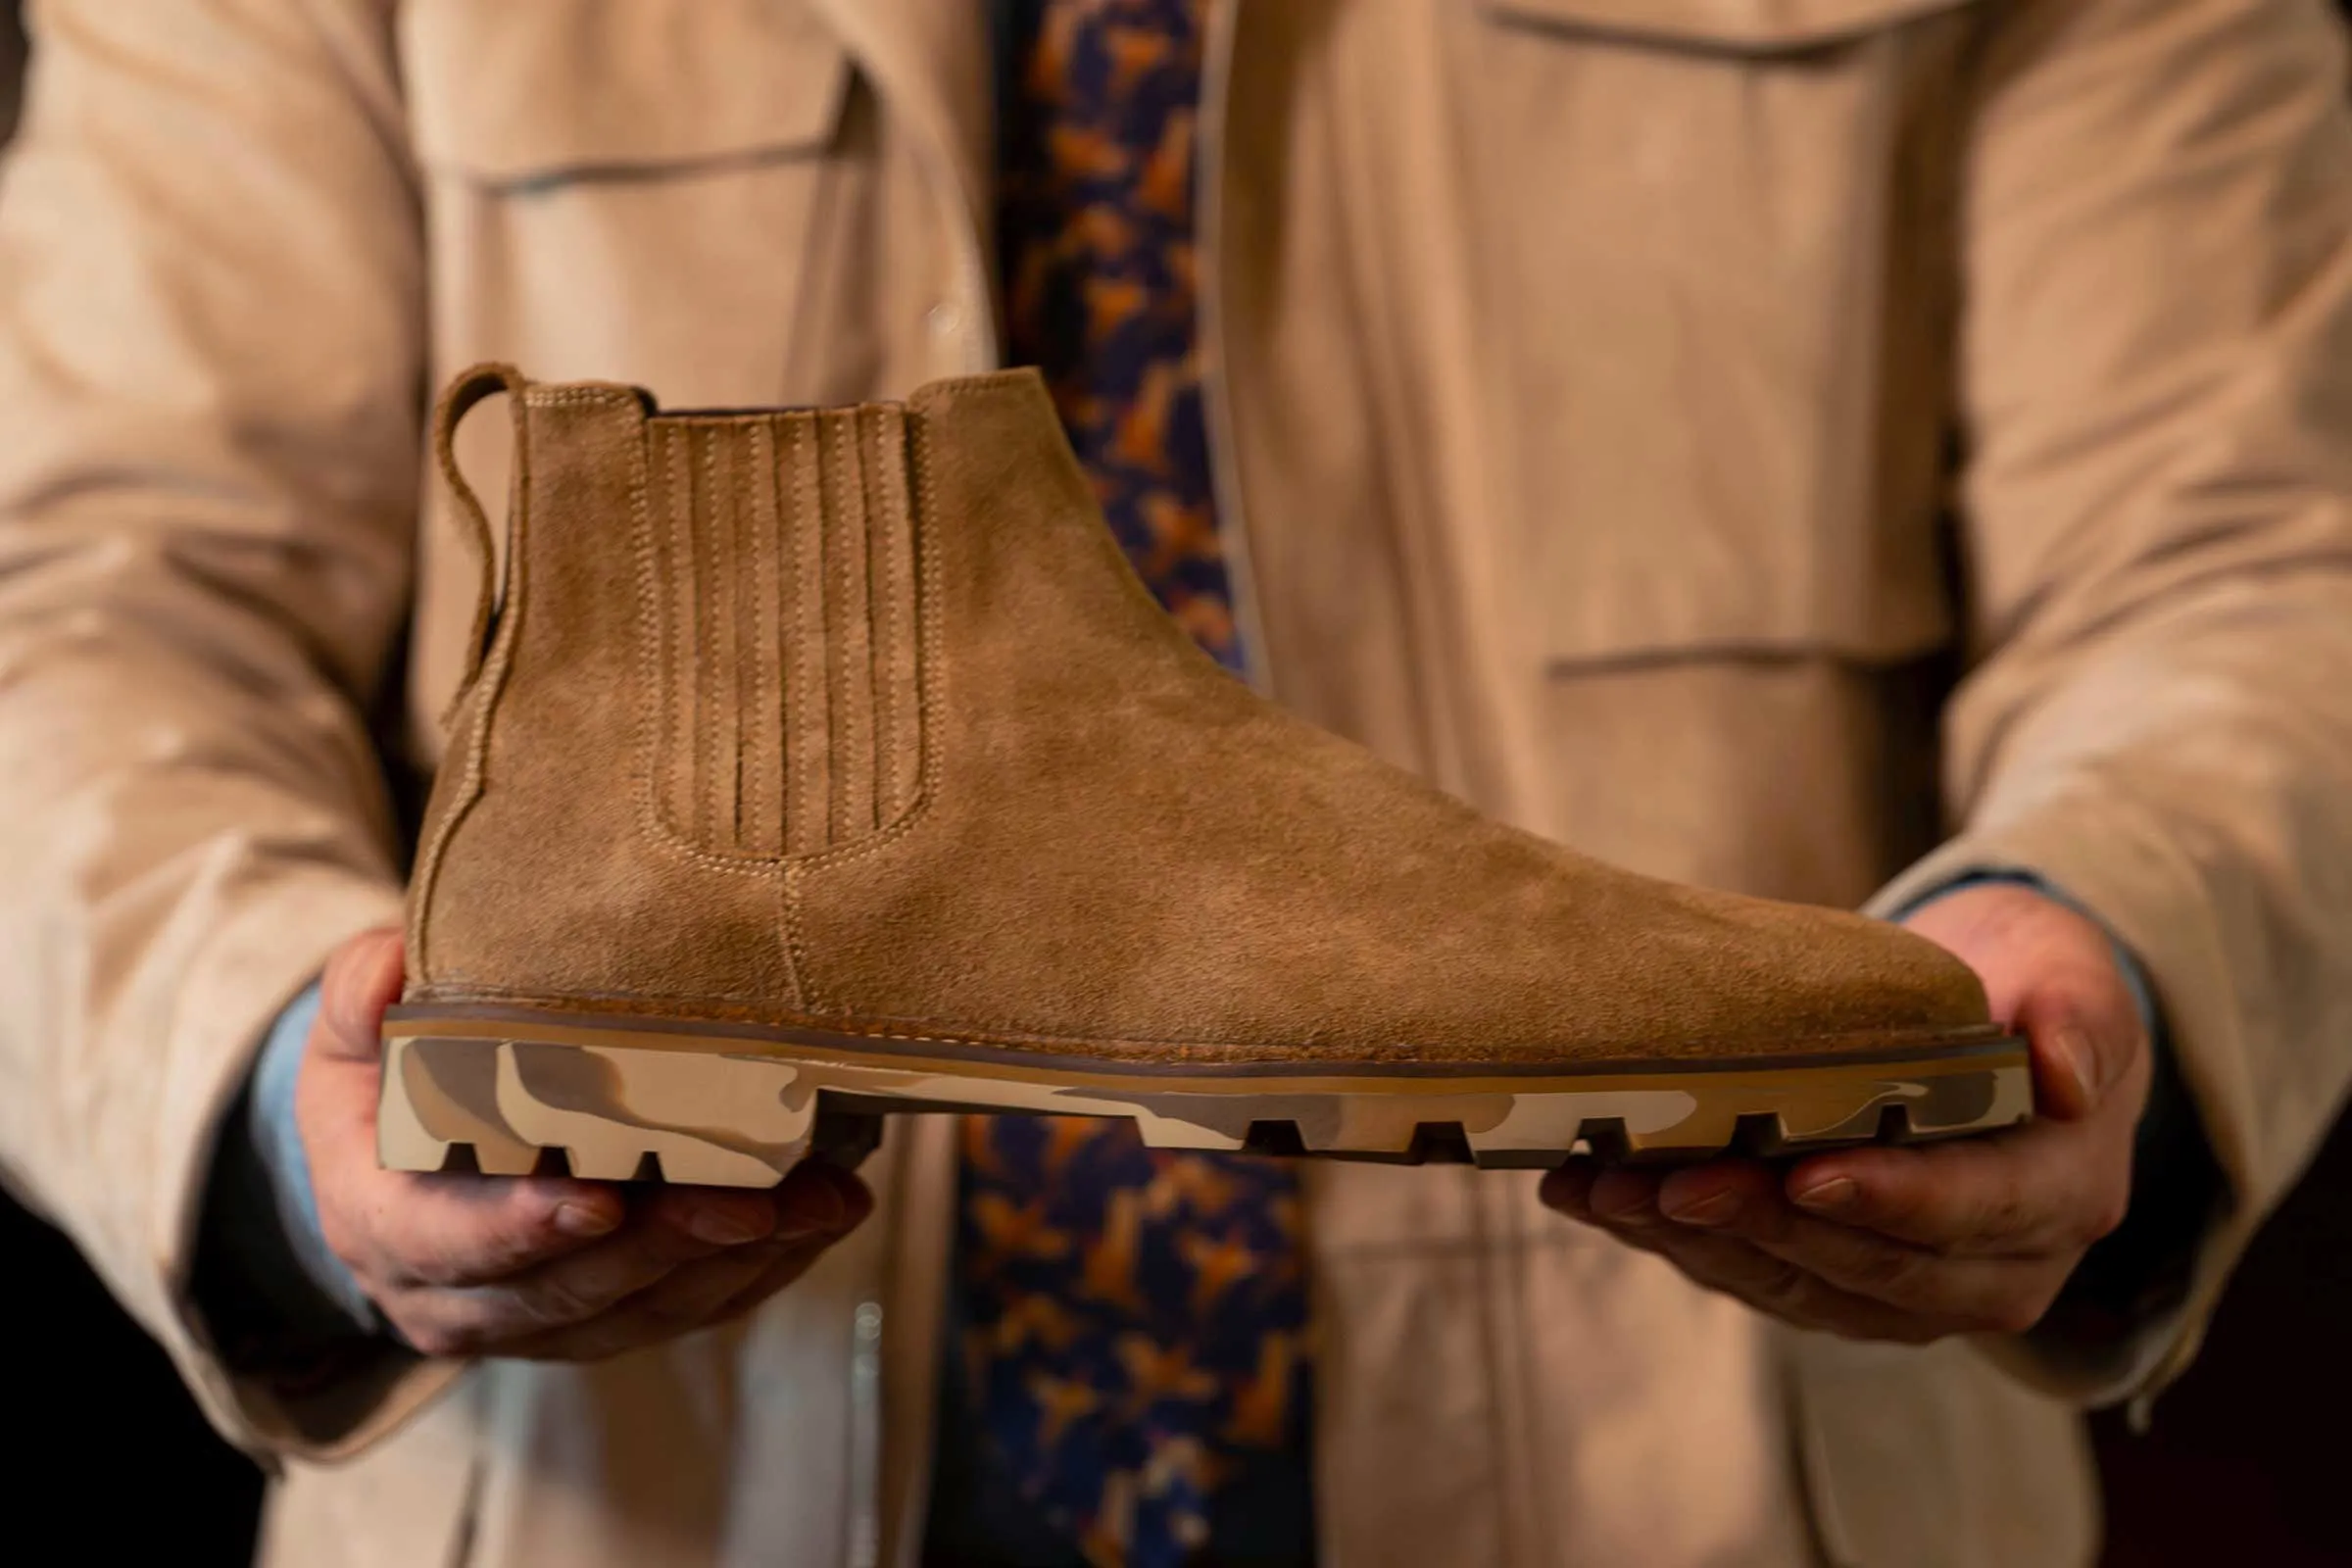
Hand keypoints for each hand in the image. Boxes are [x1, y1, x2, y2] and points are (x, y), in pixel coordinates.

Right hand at [298, 927, 872, 1359]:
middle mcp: (458, 1298)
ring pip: (644, 1311)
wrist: (397, 1160)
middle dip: (667, 1248)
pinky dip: (762, 1270)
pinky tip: (824, 1217)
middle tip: (753, 1203)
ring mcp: (538, 1323)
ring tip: (821, 1204)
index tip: (600, 1201)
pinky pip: (689, 1312)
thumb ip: (362, 995)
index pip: (447, 1244)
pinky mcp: (606, 1322)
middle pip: (569, 1291)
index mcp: (383, 1226)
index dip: (522, 1229)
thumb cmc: (382, 1080)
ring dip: (737, 1263)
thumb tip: (391, 967)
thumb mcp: (353, 1031)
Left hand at [1539, 882, 2149, 1341]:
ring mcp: (1911, 1293)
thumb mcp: (2073, 977)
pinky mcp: (1839, 1291)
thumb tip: (2065, 1076)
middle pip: (1869, 1266)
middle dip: (1762, 1225)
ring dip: (1694, 1242)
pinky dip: (1674, 1240)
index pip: (1971, 1210)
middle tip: (1670, 1181)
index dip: (1887, 1200)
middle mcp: (1994, 1271)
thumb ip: (2077, 1018)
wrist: (2003, 1026)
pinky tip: (1595, 1193)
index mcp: (2061, 1196)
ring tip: (1605, 1187)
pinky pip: (1755, 1276)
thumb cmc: (2036, 988)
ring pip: (1797, 1284)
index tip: (1804, 1174)